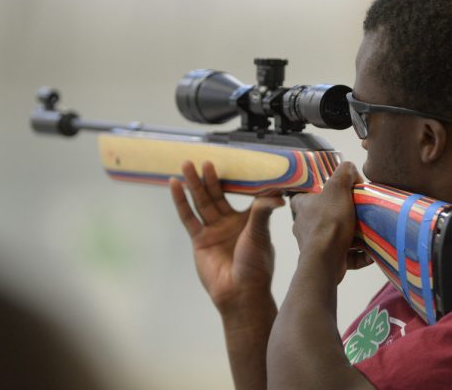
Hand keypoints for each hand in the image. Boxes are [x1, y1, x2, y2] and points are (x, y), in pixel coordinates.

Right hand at [170, 161, 284, 310]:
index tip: (233, 160)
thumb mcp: (260, 233)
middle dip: (210, 178)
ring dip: (194, 184)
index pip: (241, 193)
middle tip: (206, 159)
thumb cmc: (255, 265)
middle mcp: (230, 222)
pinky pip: (188, 217)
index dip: (237, 178)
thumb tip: (277, 194)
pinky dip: (181, 201)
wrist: (240, 292)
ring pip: (202, 202)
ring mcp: (213, 230)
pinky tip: (174, 185)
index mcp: (249, 219)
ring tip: (187, 165)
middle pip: (217, 194)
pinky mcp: (199, 239)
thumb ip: (263, 211)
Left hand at [289, 162, 370, 283]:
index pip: (303, 196)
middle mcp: (304, 226)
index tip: (336, 194)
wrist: (325, 259)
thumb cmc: (329, 221)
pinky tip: (371, 252)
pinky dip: (359, 254)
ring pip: (334, 237)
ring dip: (351, 235)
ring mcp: (314, 245)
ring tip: (368, 232)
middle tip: (358, 211)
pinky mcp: (326, 261)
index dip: (317, 193)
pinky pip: (345, 255)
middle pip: (322, 217)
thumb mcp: (338, 187)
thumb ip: (344, 172)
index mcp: (303, 207)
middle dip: (340, 215)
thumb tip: (350, 170)